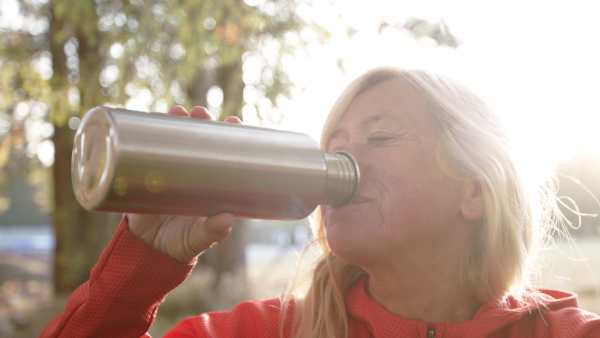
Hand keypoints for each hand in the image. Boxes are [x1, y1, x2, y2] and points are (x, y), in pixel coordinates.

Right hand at [128, 106, 242, 263]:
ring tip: (178, 112)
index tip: (234, 121)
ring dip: (176, 123)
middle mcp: (192, 174)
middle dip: (201, 124)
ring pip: (174, 141)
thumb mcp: (198, 239)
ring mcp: (169, 172)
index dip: (230, 136)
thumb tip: (228, 220)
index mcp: (211, 185)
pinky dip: (145, 136)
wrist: (146, 253)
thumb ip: (212, 232)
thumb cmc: (180, 245)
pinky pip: (146, 152)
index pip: (224, 154)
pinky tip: (146, 122)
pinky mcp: (145, 176)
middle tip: (201, 113)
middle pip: (199, 141)